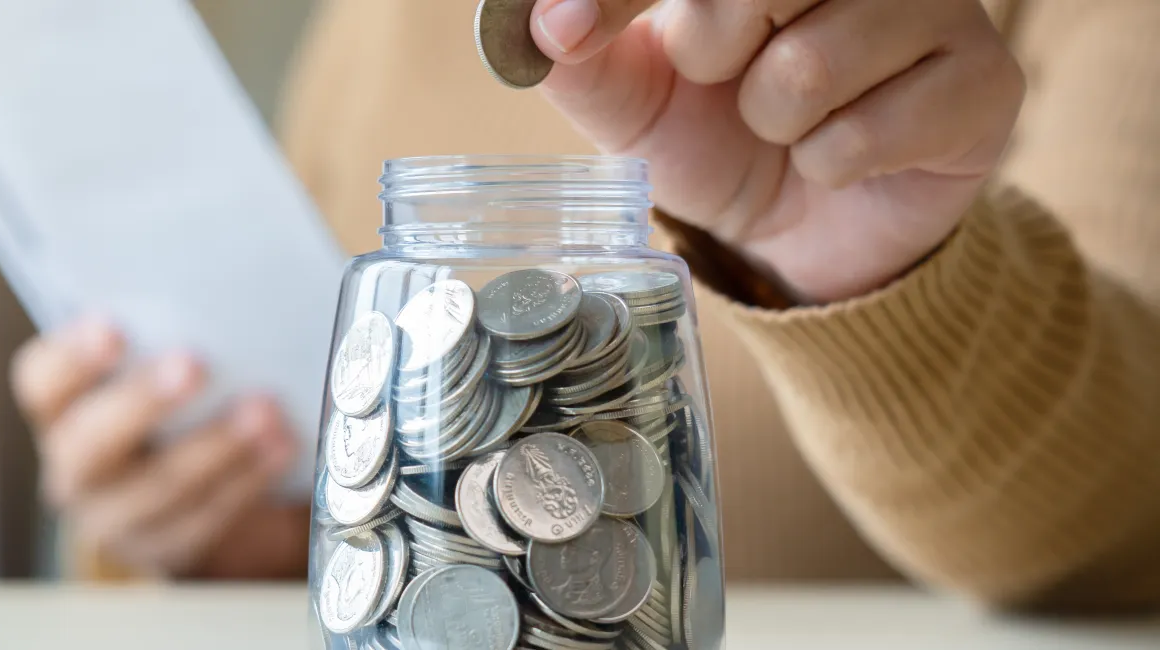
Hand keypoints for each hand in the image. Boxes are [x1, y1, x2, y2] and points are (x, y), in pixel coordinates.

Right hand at [10, 321, 304, 577]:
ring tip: (265, 408)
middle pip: (91, 443)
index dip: (70, 357)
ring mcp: (116, 517)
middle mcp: (75, 467)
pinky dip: (247, 479)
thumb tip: (216, 288)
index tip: (112, 326)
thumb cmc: (176, 401)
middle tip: (194, 363)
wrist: (197, 489)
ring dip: (215, 446)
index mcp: (61, 409)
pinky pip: (205, 518)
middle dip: (143, 402)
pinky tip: (281, 445)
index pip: (41, 382)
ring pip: (158, 488)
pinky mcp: (167, 549)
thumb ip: (166, 334)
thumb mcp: (158, 365)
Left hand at [530, 0, 1024, 301]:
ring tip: (791, 123)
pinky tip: (845, 159)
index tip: (573, 27)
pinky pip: (863, 133)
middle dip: (714, 46)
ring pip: (810, 65)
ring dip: (775, 121)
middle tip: (729, 75)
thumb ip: (584, 60)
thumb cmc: (720, 140)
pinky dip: (828, 165)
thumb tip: (545, 23)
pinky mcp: (986, 82)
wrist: (806, 231)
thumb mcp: (635, 104)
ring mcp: (939, 6)